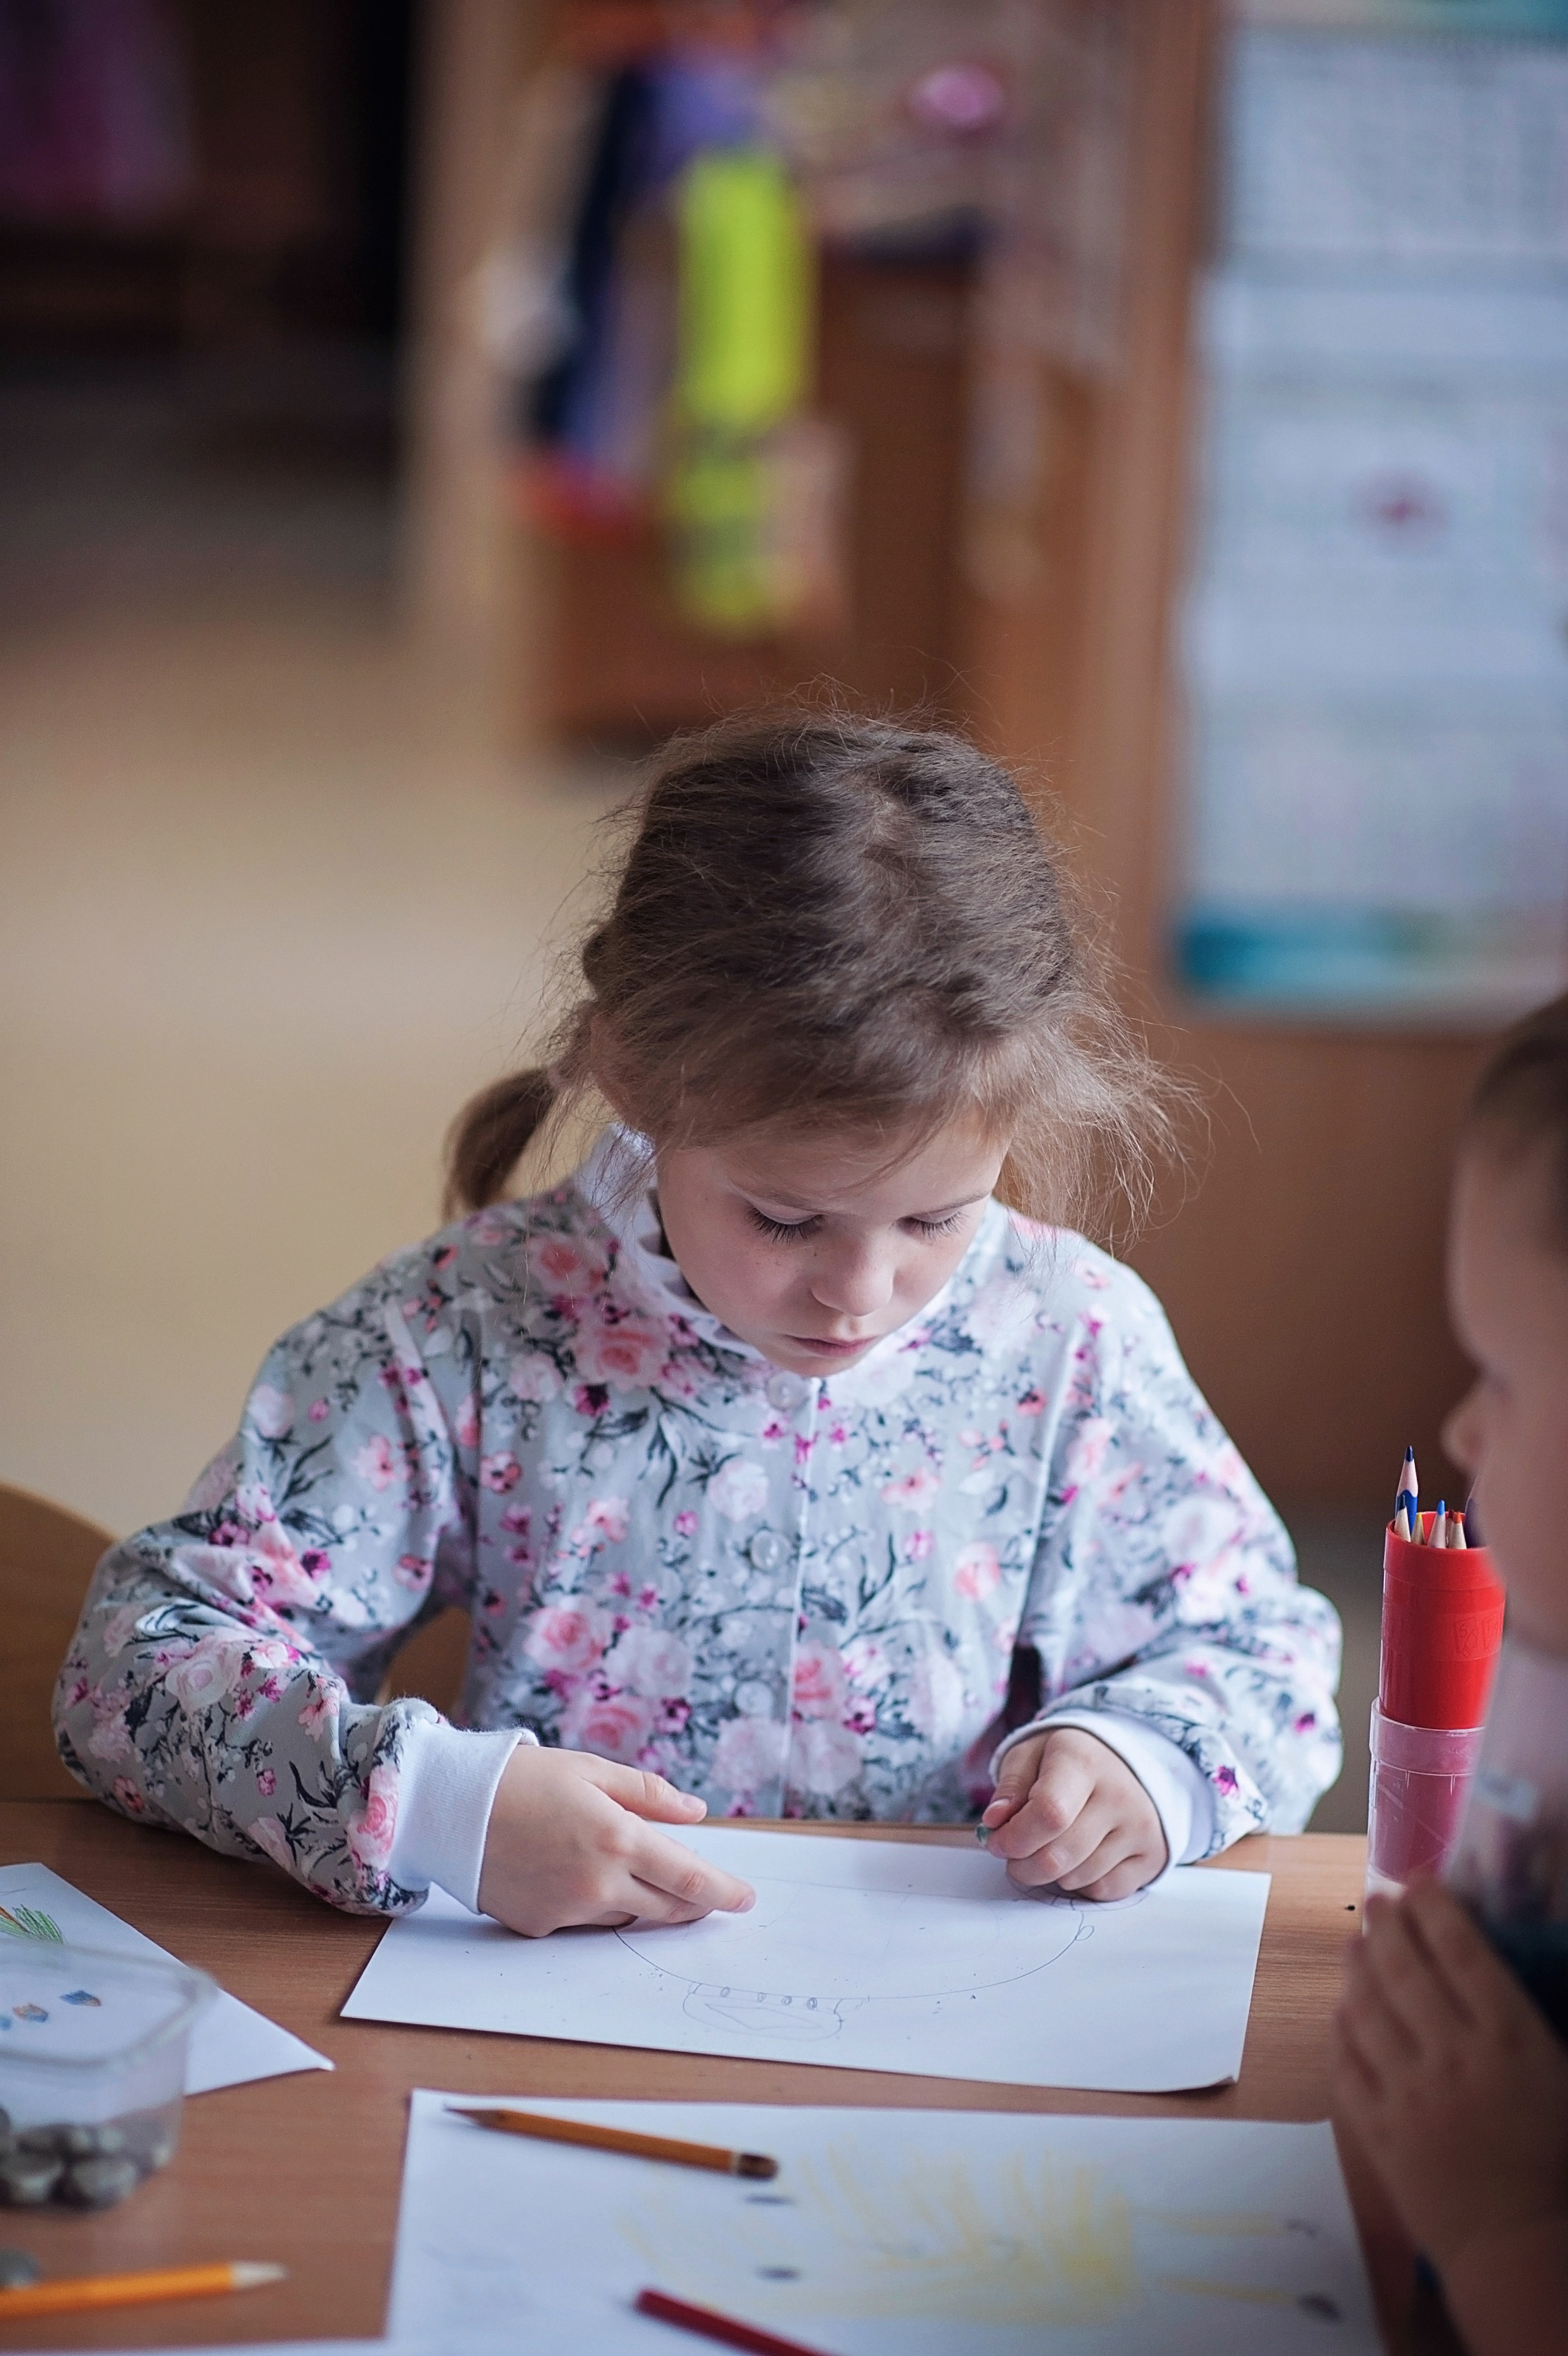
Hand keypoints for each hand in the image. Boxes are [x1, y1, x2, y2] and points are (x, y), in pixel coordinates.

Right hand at [476, 1745, 755, 1937]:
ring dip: (646, 1902)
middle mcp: (598, 1883)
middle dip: (694, 1903)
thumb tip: (695, 1814)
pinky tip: (582, 1876)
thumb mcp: (592, 1770)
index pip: (690, 1880)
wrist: (450, 1808)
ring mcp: (568, 1910)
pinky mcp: (540, 1926)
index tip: (746, 1899)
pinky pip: (586, 1923)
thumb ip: (649, 1795)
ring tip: (642, 1875)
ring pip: (628, 1918)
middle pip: (667, 1909)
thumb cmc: (524, 1779)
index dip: (724, 1892)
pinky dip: (598, 1905)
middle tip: (709, 1893)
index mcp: (618, 1838)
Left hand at [979, 1726, 1167, 1899]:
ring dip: (1050, 1874)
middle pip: (1058, 1856)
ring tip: (1048, 1848)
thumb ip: (1010, 1787)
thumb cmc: (1069, 1761)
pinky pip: (1104, 1890)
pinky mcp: (1154, 1854)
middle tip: (1013, 1854)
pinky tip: (1078, 1858)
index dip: (1014, 1838)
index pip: (1048, 1813)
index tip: (996, 1841)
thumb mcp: (1031, 1755)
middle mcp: (1119, 1795)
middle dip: (1022, 1865)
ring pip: (1078, 1878)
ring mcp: (1141, 1827)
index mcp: (1083, 1761)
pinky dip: (1081, 1883)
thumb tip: (994, 1822)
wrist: (1126, 1762)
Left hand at [1331, 1878, 1567, 2279]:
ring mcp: (1407, 2091)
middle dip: (1387, 1922)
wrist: (1517, 2243)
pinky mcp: (1376, 2127)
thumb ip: (1517, 2013)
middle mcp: (1452, 2055)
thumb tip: (1484, 1957)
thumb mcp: (1557, 2072)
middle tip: (1378, 1901)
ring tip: (1355, 1941)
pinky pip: (1346, 2062)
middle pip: (1405, 1966)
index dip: (1434, 1905)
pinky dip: (1340, 2027)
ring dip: (1357, 1964)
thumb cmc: (1553, 2157)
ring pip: (1366, 2005)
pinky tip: (1343, 2008)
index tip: (1419, 1880)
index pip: (1460, 1948)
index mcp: (1507, 2039)